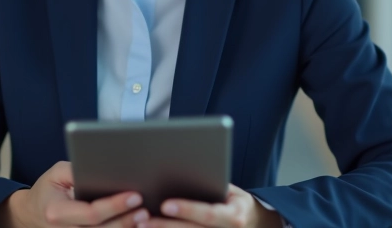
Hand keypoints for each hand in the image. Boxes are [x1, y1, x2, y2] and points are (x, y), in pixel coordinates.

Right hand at [0, 161, 149, 227]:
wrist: (31, 213)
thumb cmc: (48, 189)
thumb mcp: (56, 173)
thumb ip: (75, 170)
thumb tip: (101, 167)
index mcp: (57, 212)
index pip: (91, 213)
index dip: (114, 205)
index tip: (134, 196)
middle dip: (125, 220)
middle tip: (145, 210)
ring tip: (146, 219)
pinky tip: (134, 226)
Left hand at [142, 185, 282, 227]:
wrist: (251, 222)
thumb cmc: (234, 201)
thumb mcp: (231, 190)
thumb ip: (212, 184)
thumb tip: (186, 169)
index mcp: (234, 216)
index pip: (208, 215)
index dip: (187, 210)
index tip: (165, 204)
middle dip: (166, 226)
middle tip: (143, 220)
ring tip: (140, 226)